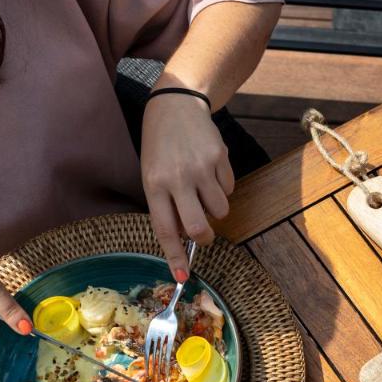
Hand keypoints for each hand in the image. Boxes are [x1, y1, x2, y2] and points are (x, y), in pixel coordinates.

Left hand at [140, 93, 233, 278]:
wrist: (176, 106)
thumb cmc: (160, 146)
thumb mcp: (152, 174)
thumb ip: (166, 204)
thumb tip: (187, 236)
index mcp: (155, 184)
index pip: (166, 229)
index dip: (175, 255)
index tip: (182, 276)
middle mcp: (178, 178)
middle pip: (199, 227)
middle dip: (205, 238)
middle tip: (204, 234)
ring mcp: (201, 168)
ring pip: (220, 210)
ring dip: (215, 209)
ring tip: (203, 191)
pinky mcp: (220, 158)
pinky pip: (229, 189)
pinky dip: (223, 188)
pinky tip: (210, 172)